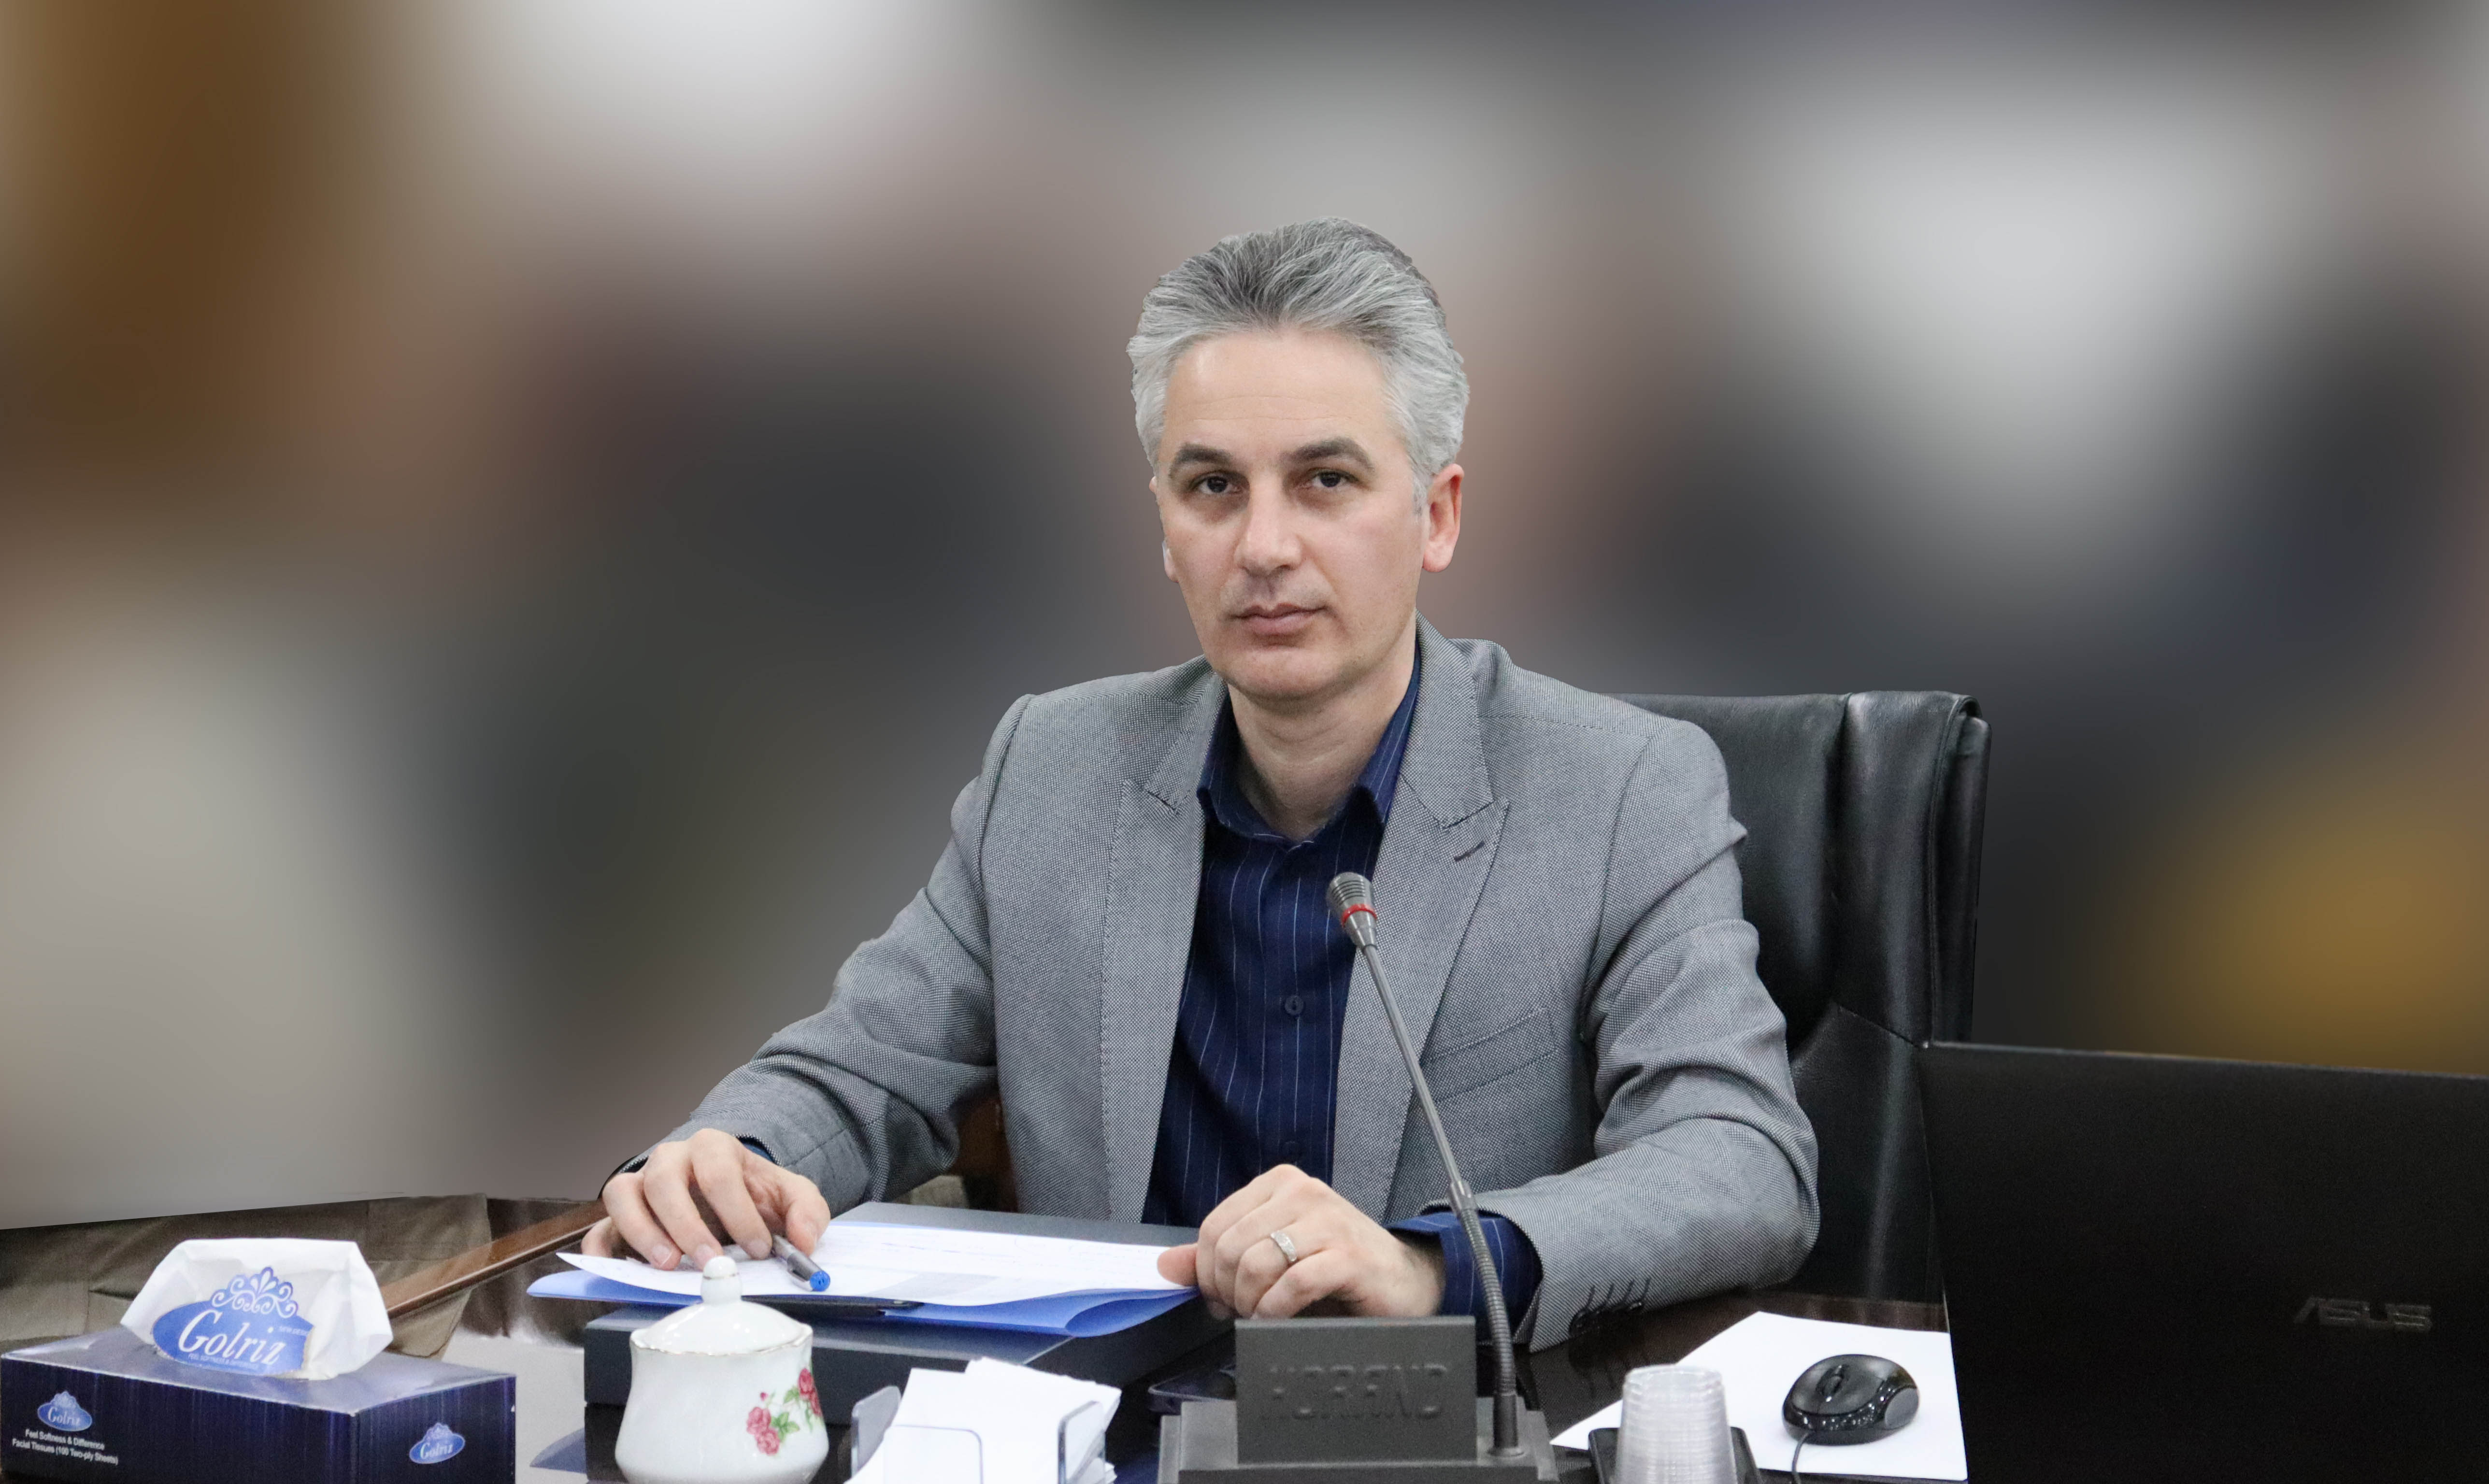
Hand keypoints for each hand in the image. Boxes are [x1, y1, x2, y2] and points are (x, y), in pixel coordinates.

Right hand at [583, 1128, 829, 1271]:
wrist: (731, 1199)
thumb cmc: (755, 1196)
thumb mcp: (792, 1197)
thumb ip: (807, 1213)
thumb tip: (804, 1241)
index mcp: (713, 1149)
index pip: (719, 1172)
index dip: (738, 1211)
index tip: (758, 1248)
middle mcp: (670, 1160)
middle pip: (664, 1180)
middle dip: (687, 1224)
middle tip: (709, 1261)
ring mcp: (640, 1186)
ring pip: (622, 1195)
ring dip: (641, 1231)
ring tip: (668, 1265)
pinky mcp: (619, 1218)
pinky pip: (599, 1227)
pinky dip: (602, 1249)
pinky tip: (618, 1270)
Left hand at [1154, 1164, 1444, 1319]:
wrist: (1404, 1281)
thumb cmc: (1336, 1267)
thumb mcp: (1273, 1255)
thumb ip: (1220, 1257)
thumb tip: (1165, 1265)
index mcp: (1279, 1184)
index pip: (1214, 1227)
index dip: (1207, 1272)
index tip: (1221, 1298)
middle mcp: (1302, 1192)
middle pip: (1230, 1248)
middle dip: (1228, 1292)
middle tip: (1244, 1311)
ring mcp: (1328, 1220)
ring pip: (1255, 1264)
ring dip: (1251, 1304)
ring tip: (1263, 1315)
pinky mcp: (1348, 1255)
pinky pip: (1291, 1285)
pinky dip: (1275, 1312)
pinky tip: (1281, 1318)